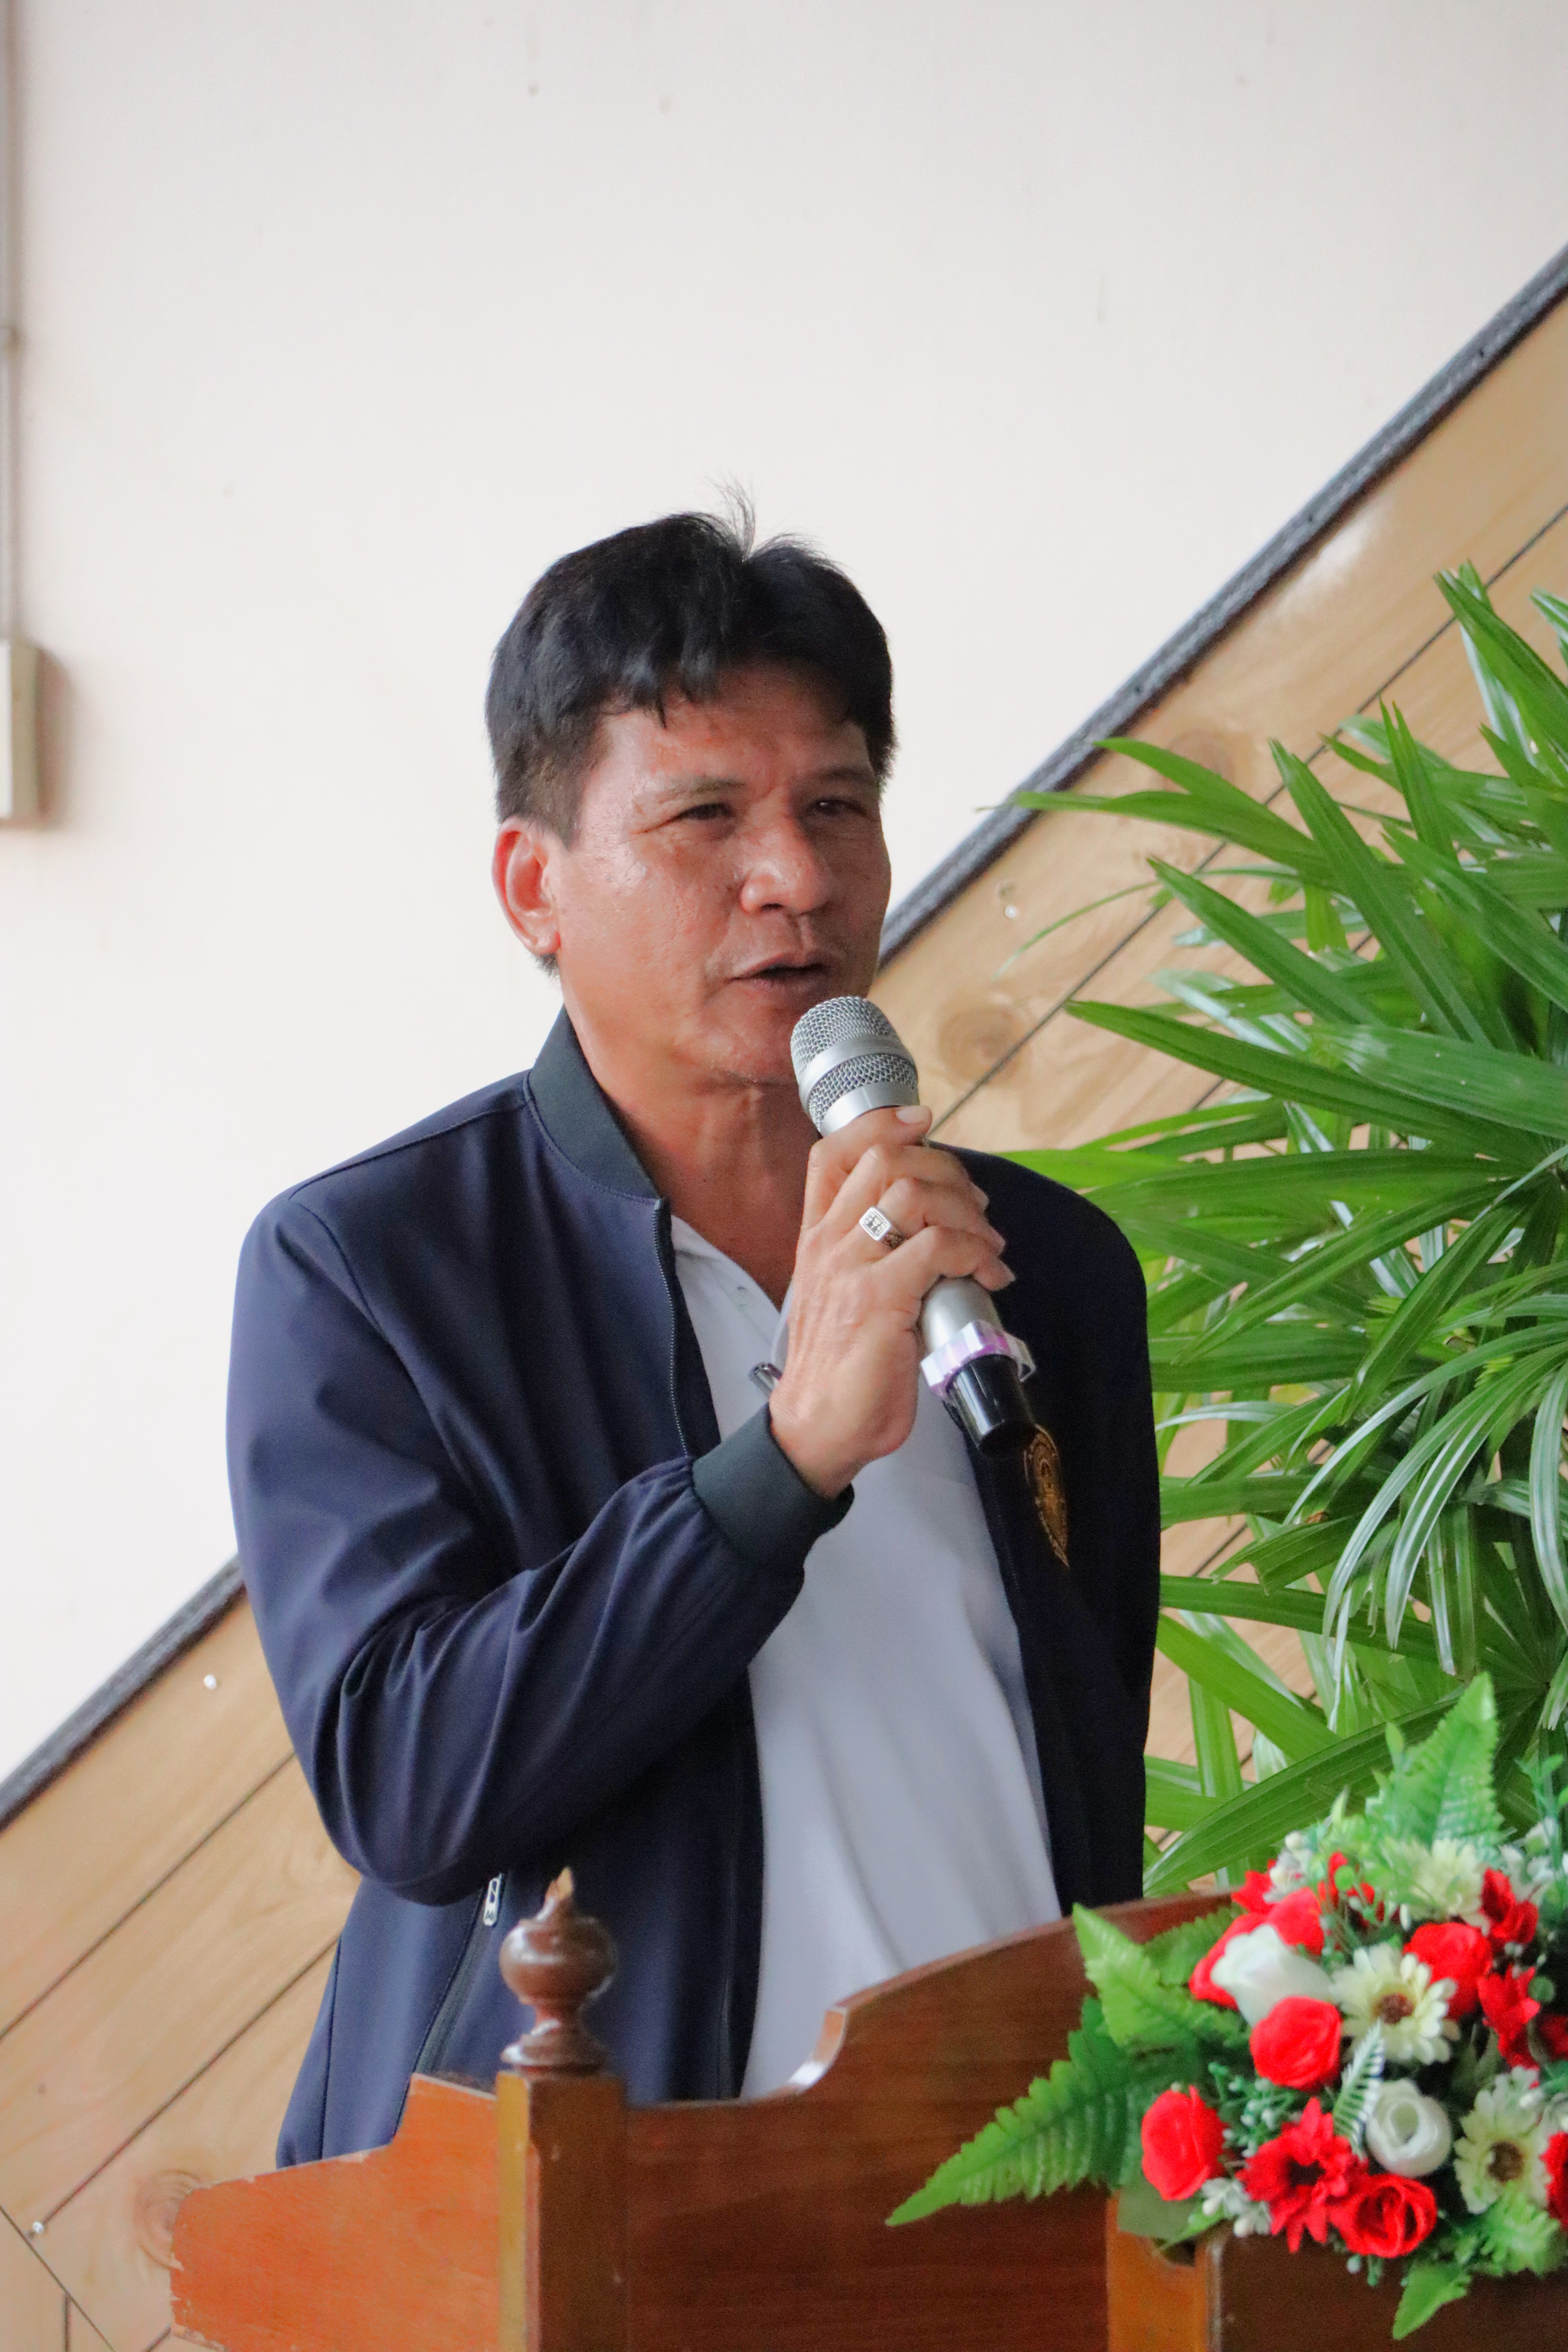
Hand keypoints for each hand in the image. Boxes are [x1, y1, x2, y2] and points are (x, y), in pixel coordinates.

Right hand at [767, 1106, 1011, 1497]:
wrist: (818, 1426)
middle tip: (976, 1205)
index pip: (832, 1154)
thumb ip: (876, 1258)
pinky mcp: (880, 1300)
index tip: (921, 1121)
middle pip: (884, 1160)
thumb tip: (937, 1236)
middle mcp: (829, 1244)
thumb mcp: (848, 1296)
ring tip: (988, 1242)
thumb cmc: (842, 1367)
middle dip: (944, 1168)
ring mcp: (851, 1269)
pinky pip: (939, 1248)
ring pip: (912, 1195)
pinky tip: (991, 1274)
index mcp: (817, 1239)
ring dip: (966, 1210)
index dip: (880, 1125)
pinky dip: (976, 1251)